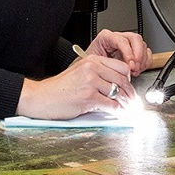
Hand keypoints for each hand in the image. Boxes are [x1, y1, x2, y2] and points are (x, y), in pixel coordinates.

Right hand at [18, 54, 135, 119]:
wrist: (41, 97)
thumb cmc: (58, 88)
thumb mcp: (79, 73)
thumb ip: (97, 75)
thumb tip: (117, 86)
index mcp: (92, 60)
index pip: (121, 67)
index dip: (128, 79)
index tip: (129, 87)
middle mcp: (92, 69)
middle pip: (123, 80)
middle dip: (130, 93)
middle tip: (132, 101)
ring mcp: (90, 82)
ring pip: (119, 93)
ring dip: (125, 103)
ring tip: (126, 109)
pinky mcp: (89, 97)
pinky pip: (111, 105)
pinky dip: (117, 111)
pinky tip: (118, 113)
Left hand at [84, 29, 150, 75]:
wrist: (91, 69)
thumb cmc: (91, 65)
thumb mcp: (95, 63)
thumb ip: (108, 64)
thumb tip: (121, 69)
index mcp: (106, 37)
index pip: (122, 40)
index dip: (128, 53)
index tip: (130, 65)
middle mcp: (118, 38)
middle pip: (135, 39)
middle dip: (138, 54)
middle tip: (135, 67)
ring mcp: (127, 44)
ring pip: (142, 45)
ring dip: (142, 60)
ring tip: (134, 71)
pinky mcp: (134, 52)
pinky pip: (146, 53)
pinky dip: (145, 62)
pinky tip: (138, 69)